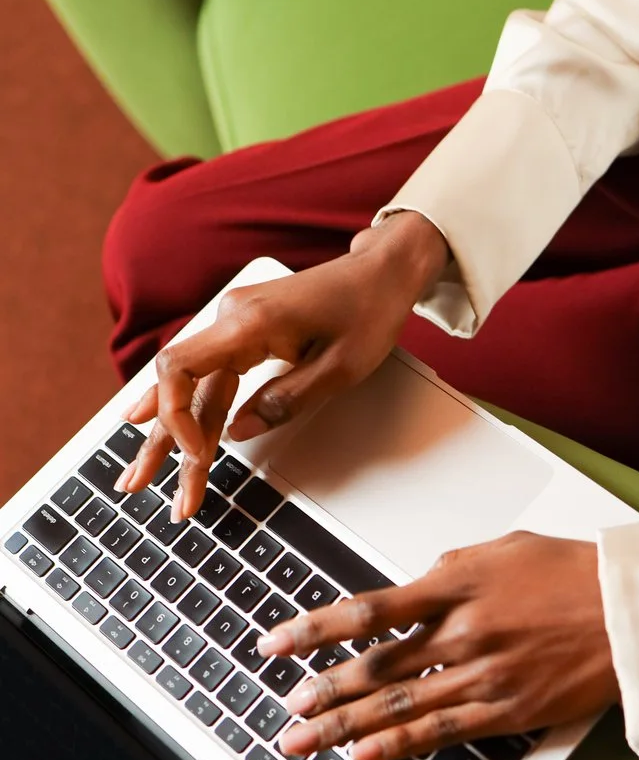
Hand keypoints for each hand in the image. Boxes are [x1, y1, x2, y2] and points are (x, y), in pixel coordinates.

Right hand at [116, 213, 448, 519]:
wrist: (381, 273)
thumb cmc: (368, 311)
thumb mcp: (340, 369)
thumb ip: (284, 402)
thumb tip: (236, 434)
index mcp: (250, 323)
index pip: (180, 367)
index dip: (175, 415)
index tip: (197, 453)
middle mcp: (232, 318)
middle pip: (178, 385)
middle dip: (161, 441)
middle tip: (137, 486)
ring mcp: (235, 324)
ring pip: (193, 386)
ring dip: (171, 433)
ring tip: (144, 477)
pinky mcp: (245, 333)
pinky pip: (210, 376)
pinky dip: (191, 410)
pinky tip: (157, 429)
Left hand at [255, 533, 618, 759]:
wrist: (632, 613)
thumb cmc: (575, 573)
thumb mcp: (505, 548)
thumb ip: (452, 567)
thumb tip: (416, 583)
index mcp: (456, 584)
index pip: (367, 610)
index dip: (312, 630)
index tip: (274, 643)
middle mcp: (462, 633)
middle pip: (374, 668)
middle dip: (322, 691)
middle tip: (285, 708)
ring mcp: (483, 677)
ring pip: (398, 707)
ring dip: (343, 727)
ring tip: (302, 741)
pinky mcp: (506, 711)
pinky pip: (441, 733)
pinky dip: (398, 746)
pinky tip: (364, 755)